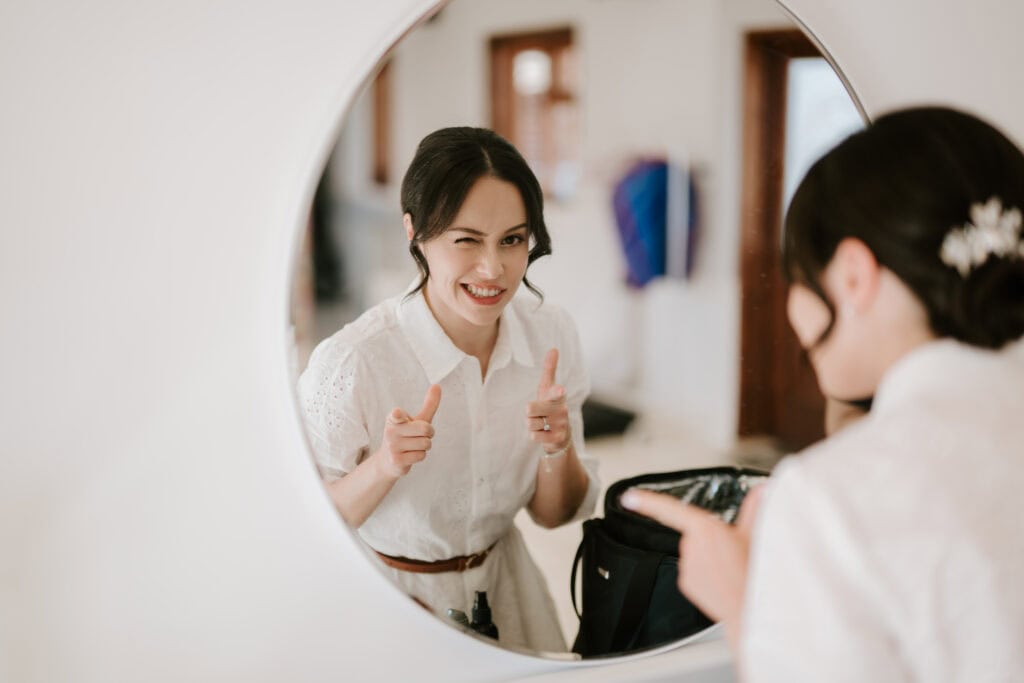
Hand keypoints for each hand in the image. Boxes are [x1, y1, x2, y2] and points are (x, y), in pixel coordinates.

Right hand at [375, 384, 440, 478]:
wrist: (387, 461)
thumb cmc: (405, 435)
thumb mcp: (416, 419)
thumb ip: (428, 404)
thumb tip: (437, 385)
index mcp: (394, 418)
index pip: (397, 415)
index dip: (399, 414)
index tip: (397, 413)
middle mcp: (390, 431)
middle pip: (425, 429)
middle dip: (429, 433)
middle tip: (420, 434)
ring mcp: (392, 446)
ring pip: (426, 444)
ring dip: (425, 446)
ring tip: (413, 446)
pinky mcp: (396, 460)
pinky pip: (421, 455)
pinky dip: (420, 455)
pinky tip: (409, 455)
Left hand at [526, 348, 570, 453]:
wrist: (561, 434)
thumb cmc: (550, 405)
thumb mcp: (547, 387)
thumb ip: (550, 369)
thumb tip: (553, 348)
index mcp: (558, 395)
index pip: (556, 391)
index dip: (557, 391)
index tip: (560, 389)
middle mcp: (562, 409)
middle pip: (529, 408)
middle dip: (529, 412)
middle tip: (538, 413)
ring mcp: (561, 424)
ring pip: (529, 423)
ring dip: (531, 425)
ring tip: (542, 424)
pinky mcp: (557, 438)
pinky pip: (533, 436)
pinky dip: (535, 436)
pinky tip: (544, 434)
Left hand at [620, 484, 764, 638]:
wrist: (749, 610)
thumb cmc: (753, 573)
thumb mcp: (755, 534)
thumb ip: (754, 507)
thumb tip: (761, 491)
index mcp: (703, 529)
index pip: (669, 509)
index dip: (647, 501)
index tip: (629, 497)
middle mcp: (690, 546)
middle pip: (694, 533)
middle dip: (709, 539)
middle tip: (731, 550)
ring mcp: (686, 566)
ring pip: (694, 553)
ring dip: (708, 557)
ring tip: (730, 568)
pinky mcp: (686, 583)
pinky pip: (693, 571)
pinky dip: (705, 573)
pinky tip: (722, 579)